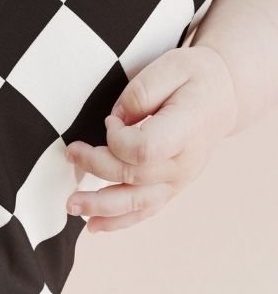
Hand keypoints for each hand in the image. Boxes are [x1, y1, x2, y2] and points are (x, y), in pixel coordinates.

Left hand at [63, 44, 237, 233]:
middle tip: (70, 152)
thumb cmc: (193, 79)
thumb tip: (117, 121)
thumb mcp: (169, 67)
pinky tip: (93, 225)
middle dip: (95, 165)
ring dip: (100, 207)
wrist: (222, 97)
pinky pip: (145, 211)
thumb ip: (140, 94)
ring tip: (71, 206)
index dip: (118, 139)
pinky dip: (118, 221)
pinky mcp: (171, 188)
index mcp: (187, 129)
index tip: (110, 120)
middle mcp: (185, 162)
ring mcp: (179, 180)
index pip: (145, 150)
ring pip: (137, 202)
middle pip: (133, 176)